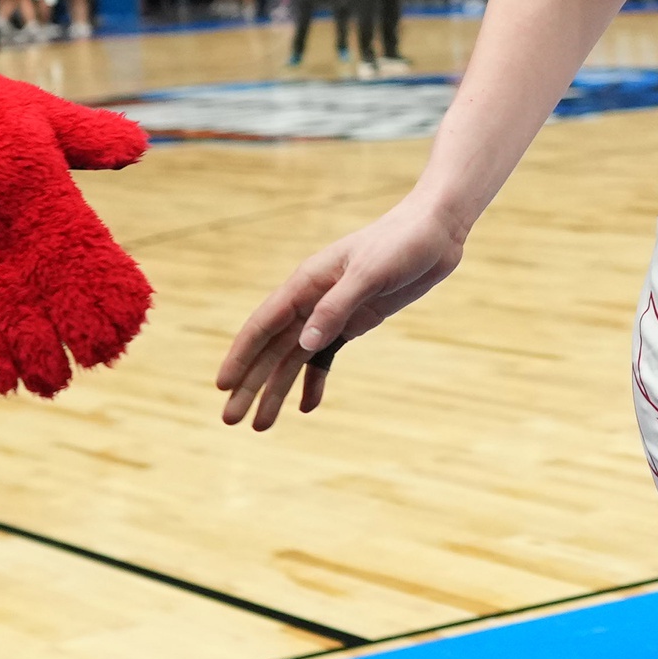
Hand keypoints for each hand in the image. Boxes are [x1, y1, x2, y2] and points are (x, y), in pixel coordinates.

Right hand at [218, 200, 466, 428]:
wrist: (435, 232)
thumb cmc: (400, 243)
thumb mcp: (369, 274)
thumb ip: (336, 307)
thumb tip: (304, 344)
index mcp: (306, 283)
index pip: (263, 325)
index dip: (240, 357)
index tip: (222, 386)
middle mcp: (311, 300)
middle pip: (272, 349)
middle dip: (250, 384)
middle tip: (230, 420)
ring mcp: (331, 312)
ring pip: (294, 358)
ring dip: (275, 390)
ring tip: (261, 426)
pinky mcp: (354, 321)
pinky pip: (325, 355)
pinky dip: (314, 381)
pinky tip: (307, 407)